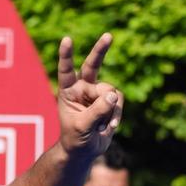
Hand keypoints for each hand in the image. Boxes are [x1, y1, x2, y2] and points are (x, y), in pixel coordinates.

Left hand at [56, 34, 122, 158]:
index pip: (66, 71)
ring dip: (109, 111)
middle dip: (100, 50)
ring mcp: (97, 92)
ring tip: (98, 126)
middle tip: (108, 35)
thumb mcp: (81, 127)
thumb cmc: (75, 138)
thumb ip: (96, 111)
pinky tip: (108, 126)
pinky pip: (119, 101)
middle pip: (92, 66)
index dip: (66, 55)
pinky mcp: (110, 99)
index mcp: (67, 91)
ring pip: (111, 92)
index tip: (67, 39)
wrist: (85, 150)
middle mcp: (82, 88)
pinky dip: (116, 115)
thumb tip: (113, 94)